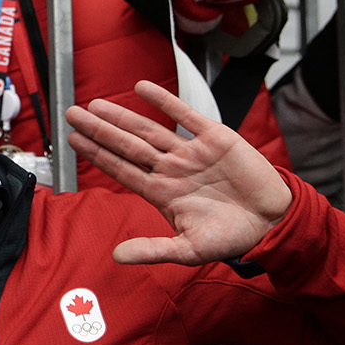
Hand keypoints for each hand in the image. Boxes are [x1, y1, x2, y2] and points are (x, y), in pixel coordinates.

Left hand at [64, 80, 292, 265]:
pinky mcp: (215, 139)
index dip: (97, 155)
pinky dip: (163, 101)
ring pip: (148, 129)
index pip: (121, 169)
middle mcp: (170, 169)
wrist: (272, 222)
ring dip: (122, 116)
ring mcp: (190, 152)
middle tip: (72, 114)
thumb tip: (116, 256)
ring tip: (96, 104)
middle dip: (99, 130)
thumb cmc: (231, 237)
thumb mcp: (189, 250)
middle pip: (127, 145)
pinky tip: (141, 88)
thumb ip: (153, 250)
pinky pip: (185, 115)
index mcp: (162, 193)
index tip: (74, 141)